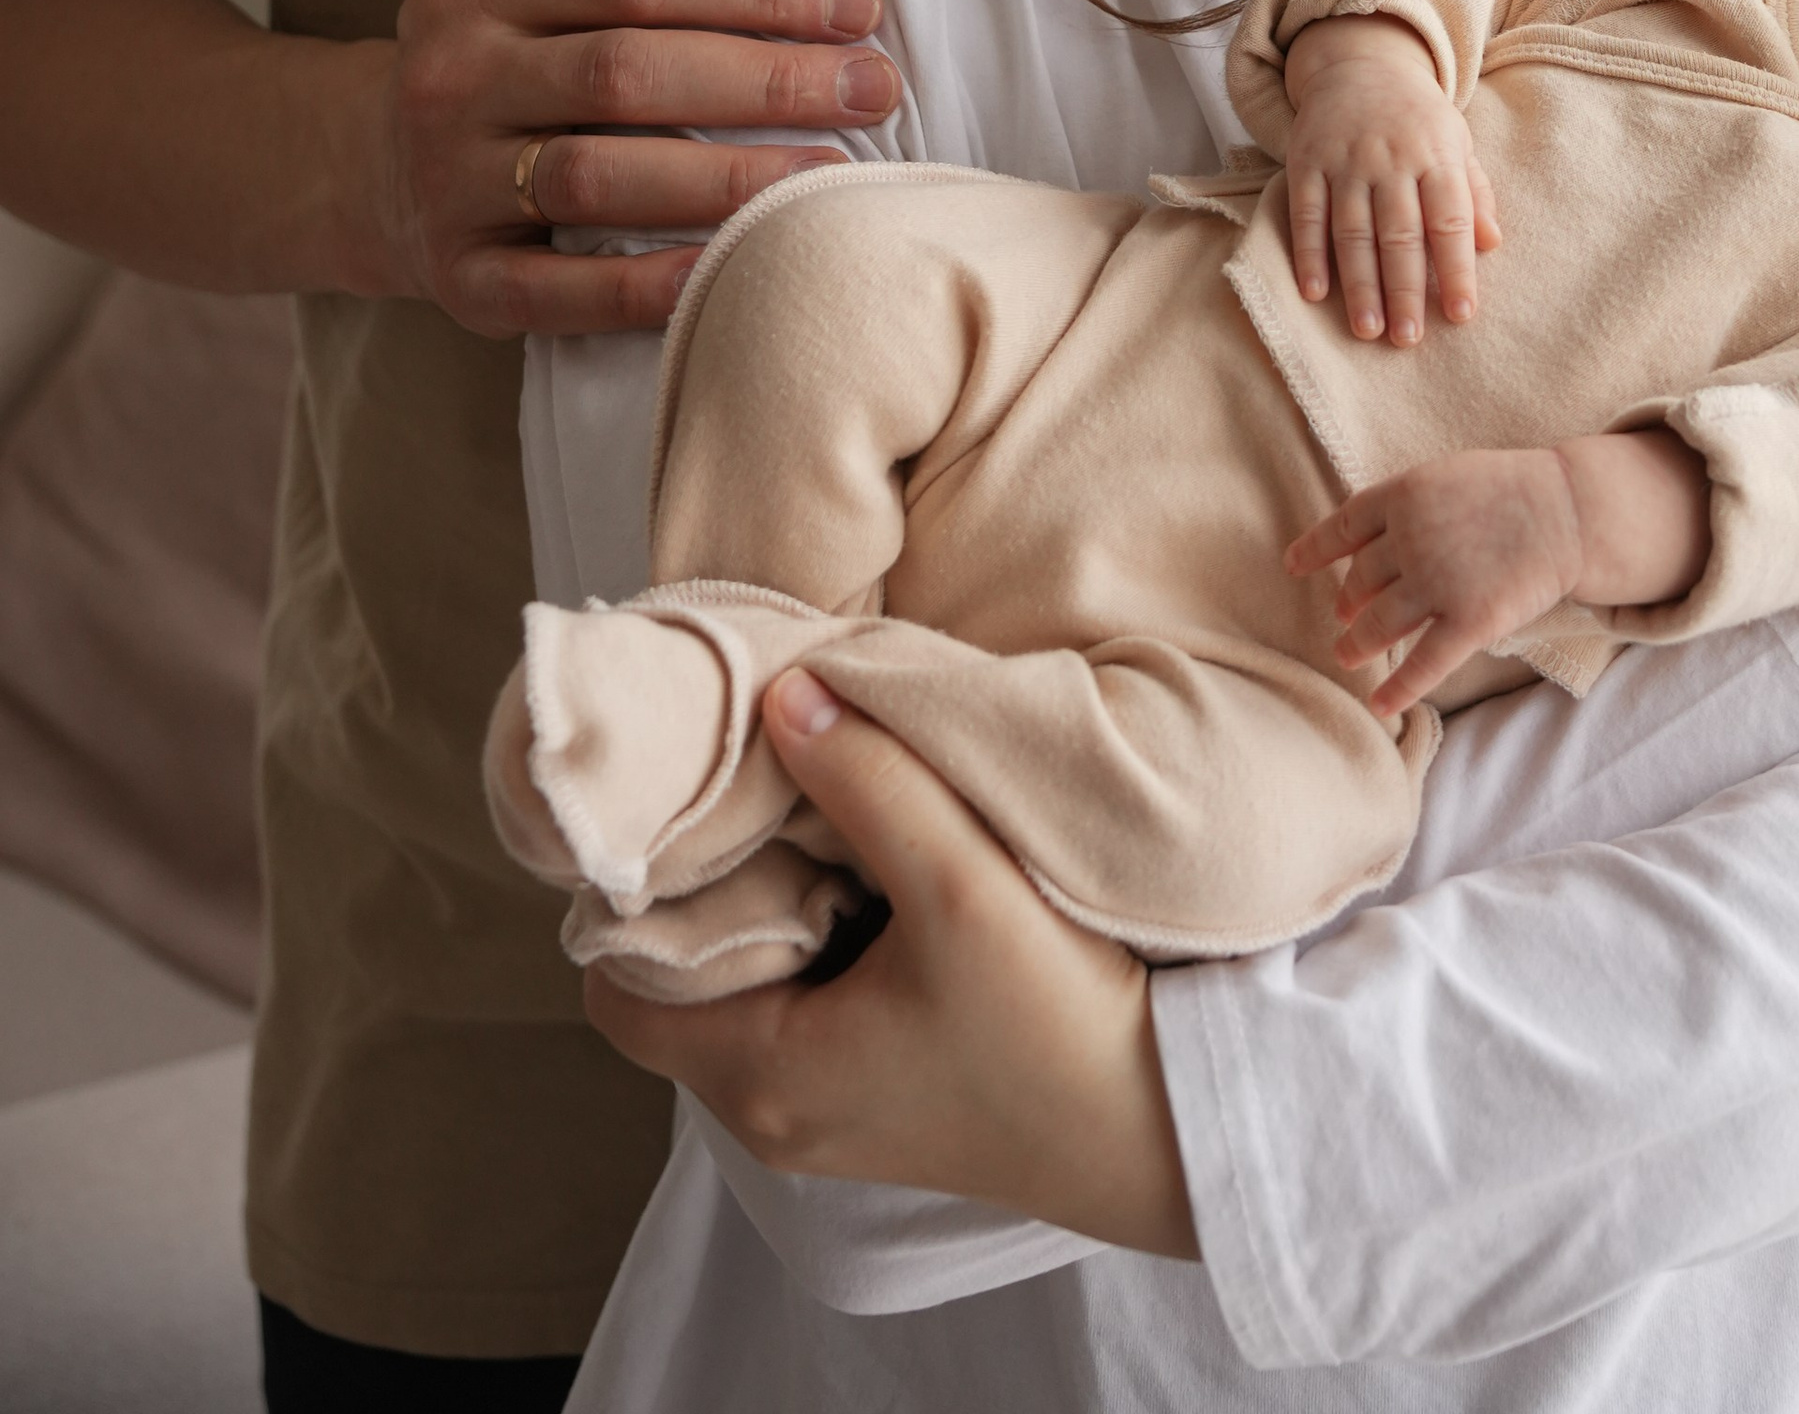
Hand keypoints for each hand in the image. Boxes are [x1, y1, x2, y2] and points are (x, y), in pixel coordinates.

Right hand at [346, 0, 902, 337]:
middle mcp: (454, 77)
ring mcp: (449, 183)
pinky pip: (557, 292)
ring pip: (597, 180)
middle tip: (874, 90)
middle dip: (766, 81)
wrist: (371, 160)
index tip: (860, 8)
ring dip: (726, 181)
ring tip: (831, 175)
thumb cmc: (498, 25)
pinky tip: (734, 268)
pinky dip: (646, 287)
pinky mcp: (461, 279)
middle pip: (627, 74)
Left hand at [583, 669, 1195, 1258]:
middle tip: (743, 787)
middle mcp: (771, 1113)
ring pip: (739, 993)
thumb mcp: (961, 881)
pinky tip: (865, 872)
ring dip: (763, 907)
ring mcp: (825, 1115)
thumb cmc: (1056, 1025)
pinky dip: (810, 940)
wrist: (1160, 1129)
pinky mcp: (877, 1100)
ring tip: (805, 812)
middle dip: (699, 886)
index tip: (677, 804)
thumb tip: (782, 693)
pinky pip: (796, 1010)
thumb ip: (869, 779)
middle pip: (672, 985)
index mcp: (760, 1077)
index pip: (614, 988)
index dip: (628, 895)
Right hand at [1282, 19, 1500, 345]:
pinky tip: (1314, 292)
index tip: (1462, 315)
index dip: (1457, 269)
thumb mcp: (1456, 143)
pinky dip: (1309, 253)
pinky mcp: (1307, 162)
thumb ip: (1475, 193)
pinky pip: (1307, 214)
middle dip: (1405, 289)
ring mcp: (1346, 160)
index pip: (1450, 220)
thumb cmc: (1417, 118)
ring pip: (1353, 231)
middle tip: (1407, 339)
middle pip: (1400, 234)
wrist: (1360, 63)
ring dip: (1359, 283)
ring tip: (1368, 329)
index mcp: (1436, 155)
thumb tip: (1492, 243)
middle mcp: (1391, 159)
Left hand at [1289, 448, 1584, 718]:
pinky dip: (1399, 689)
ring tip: (1346, 655)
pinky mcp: (1470, 621)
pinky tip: (1381, 705)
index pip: (1343, 528)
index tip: (1293, 565)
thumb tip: (1370, 538)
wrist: (1569, 508)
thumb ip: (1408, 505)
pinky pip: (1424, 664)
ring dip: (1358, 644)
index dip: (1315, 549)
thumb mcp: (1447, 478)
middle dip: (1348, 603)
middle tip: (1341, 617)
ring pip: (1381, 625)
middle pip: (1362, 581)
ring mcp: (1438, 582)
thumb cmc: (1512, 488)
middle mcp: (1411, 541)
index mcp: (1403, 497)